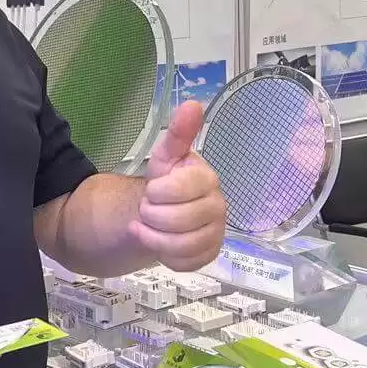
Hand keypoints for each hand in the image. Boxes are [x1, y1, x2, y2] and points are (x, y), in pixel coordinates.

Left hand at [130, 101, 226, 271]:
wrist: (161, 212)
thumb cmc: (165, 182)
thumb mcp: (165, 156)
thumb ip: (178, 133)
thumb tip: (193, 103)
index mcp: (207, 179)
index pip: (182, 189)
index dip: (158, 193)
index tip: (152, 190)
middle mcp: (218, 206)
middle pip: (180, 221)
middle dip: (153, 216)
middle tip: (148, 209)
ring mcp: (216, 232)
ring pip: (182, 245)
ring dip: (154, 238)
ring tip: (149, 227)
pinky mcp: (209, 255)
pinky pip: (185, 263)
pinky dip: (165, 256)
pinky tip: (160, 243)